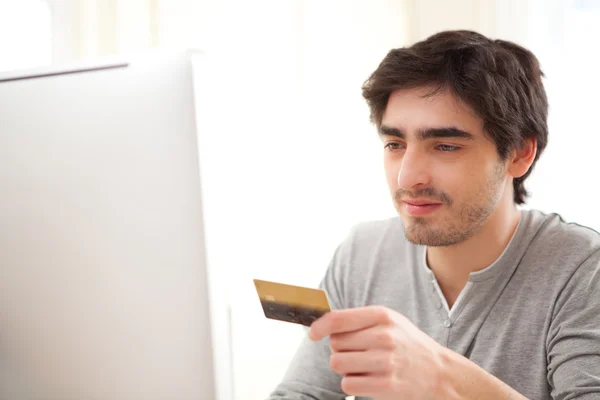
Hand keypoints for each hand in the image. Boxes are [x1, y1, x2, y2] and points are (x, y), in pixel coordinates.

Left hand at [309, 306, 451, 399]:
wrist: (439, 372)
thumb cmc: (409, 344)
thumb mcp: (390, 322)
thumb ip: (359, 320)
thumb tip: (323, 323)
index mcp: (382, 316)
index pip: (338, 319)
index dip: (319, 326)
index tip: (313, 333)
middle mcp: (383, 336)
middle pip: (335, 344)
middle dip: (341, 349)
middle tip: (360, 352)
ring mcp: (384, 361)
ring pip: (337, 364)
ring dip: (345, 368)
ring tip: (364, 366)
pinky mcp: (384, 385)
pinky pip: (347, 384)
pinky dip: (353, 384)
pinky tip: (369, 379)